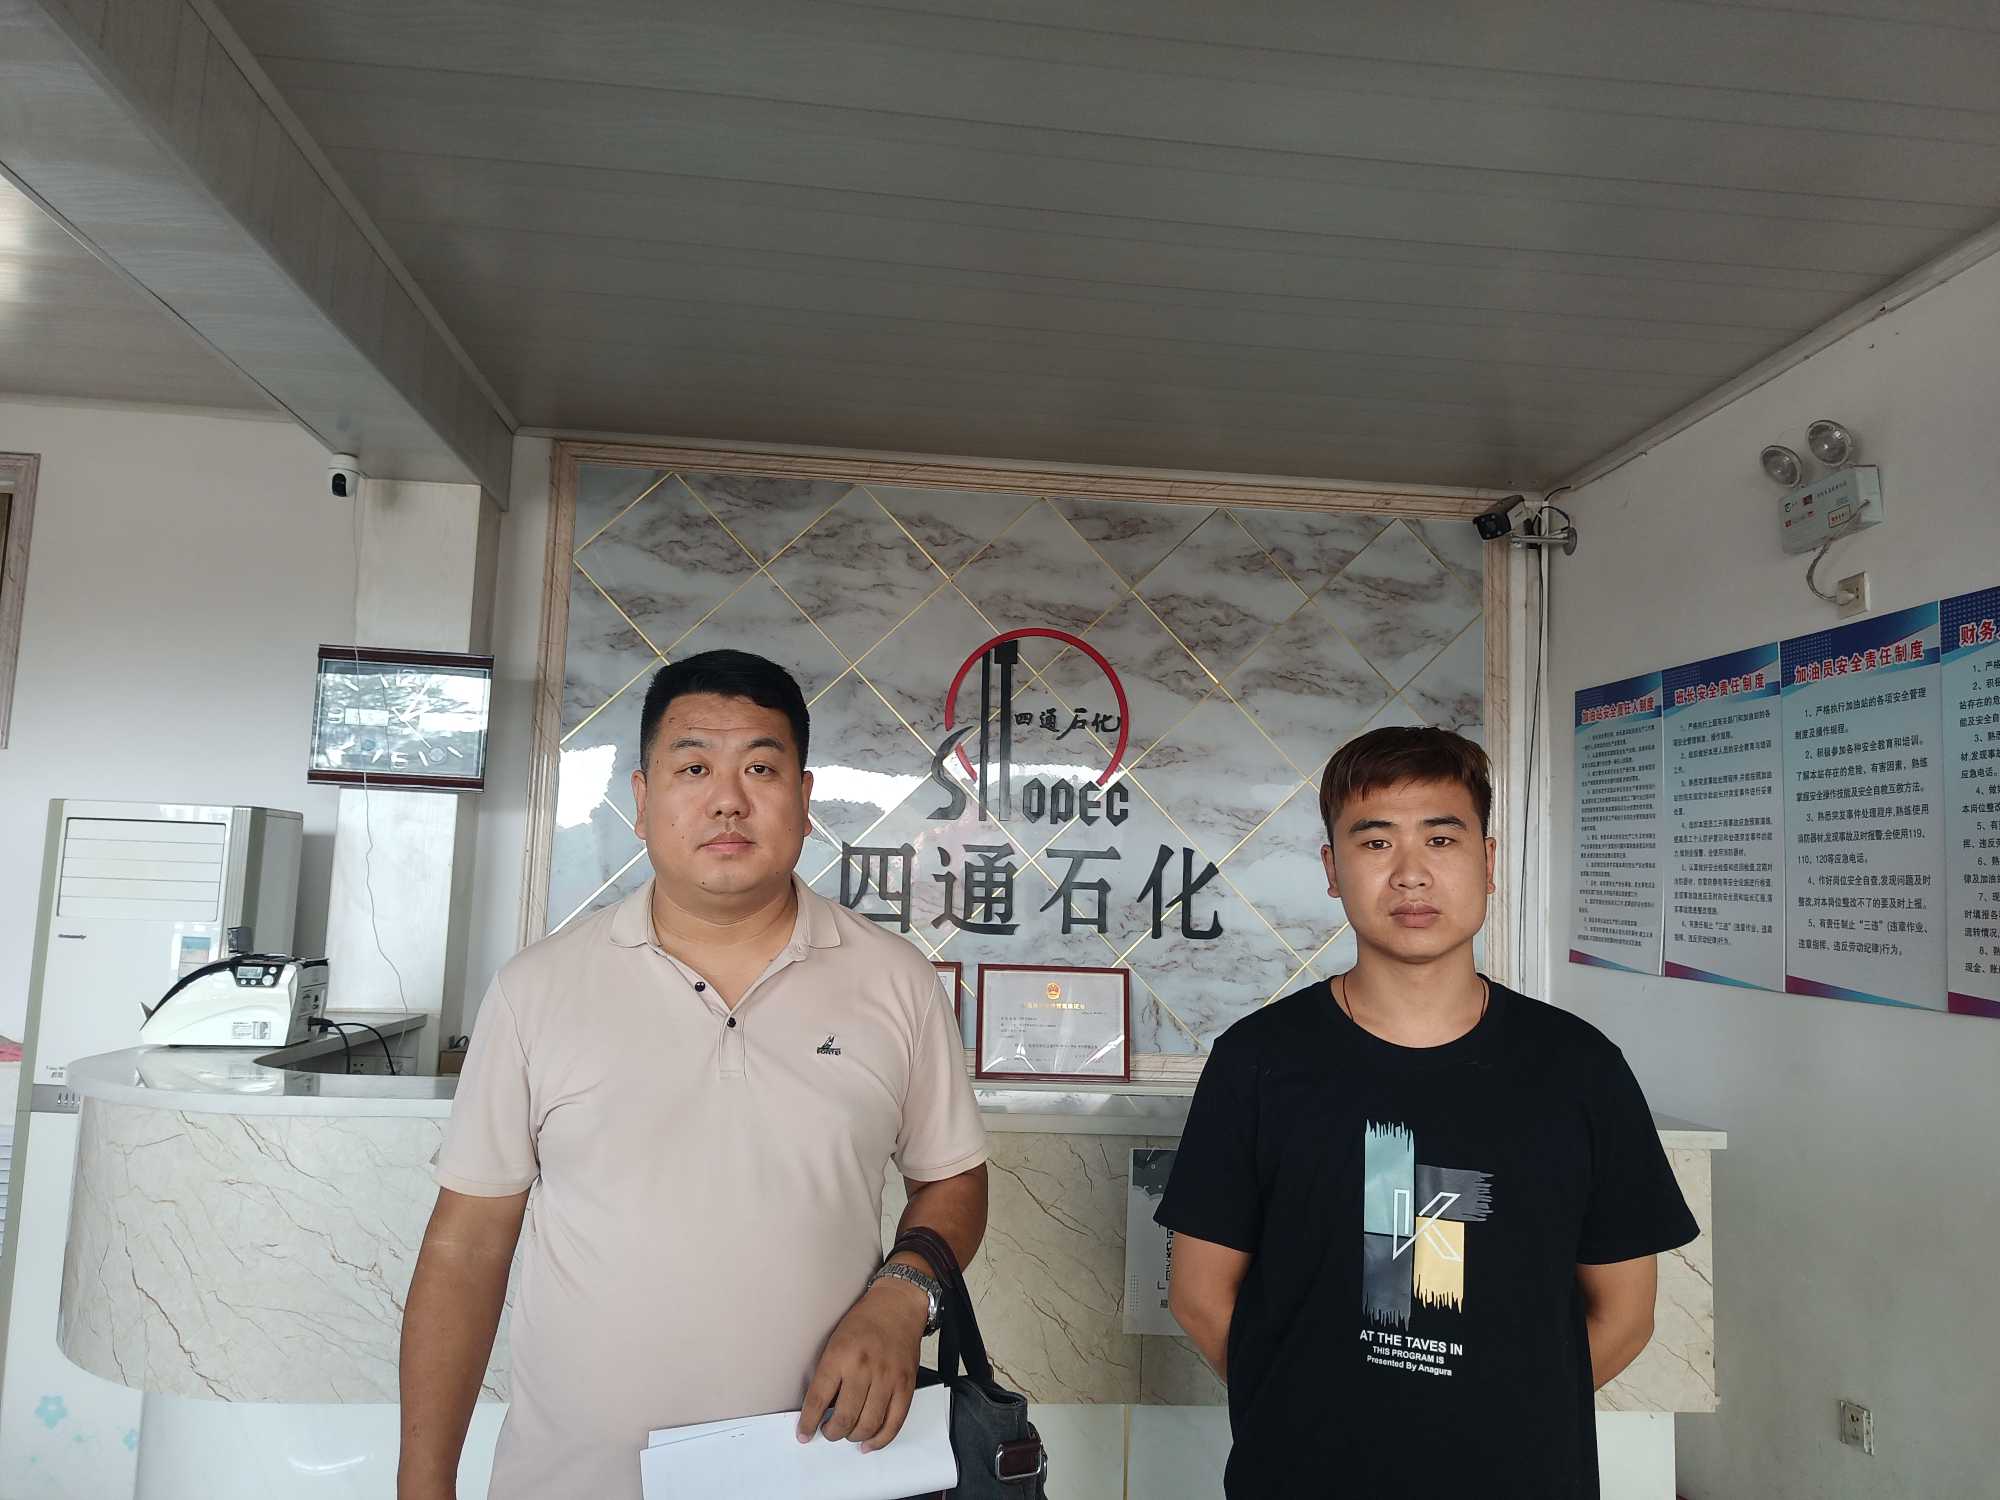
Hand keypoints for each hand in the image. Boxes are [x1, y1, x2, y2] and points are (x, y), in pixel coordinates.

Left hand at [795, 1278, 927, 1451]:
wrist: (898, 1305)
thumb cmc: (864, 1321)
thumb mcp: (835, 1340)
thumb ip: (829, 1374)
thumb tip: (822, 1409)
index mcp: (840, 1355)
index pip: (818, 1399)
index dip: (808, 1422)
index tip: (804, 1433)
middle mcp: (864, 1368)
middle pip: (844, 1418)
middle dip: (832, 1432)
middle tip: (828, 1431)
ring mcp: (888, 1378)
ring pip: (868, 1425)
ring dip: (853, 1436)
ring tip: (847, 1433)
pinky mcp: (906, 1385)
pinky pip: (894, 1423)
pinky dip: (880, 1439)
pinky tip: (870, 1442)